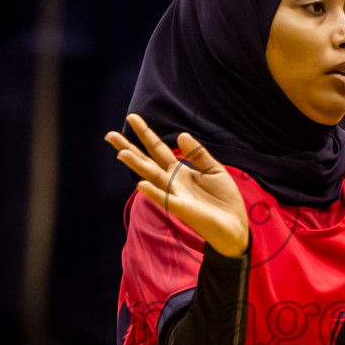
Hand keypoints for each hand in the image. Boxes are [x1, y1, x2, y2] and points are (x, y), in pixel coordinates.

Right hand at [105, 113, 250, 256]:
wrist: (235, 226)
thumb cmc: (223, 200)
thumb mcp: (214, 170)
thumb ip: (198, 154)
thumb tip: (180, 134)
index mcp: (178, 171)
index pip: (157, 149)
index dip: (145, 134)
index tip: (132, 117)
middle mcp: (172, 182)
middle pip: (146, 162)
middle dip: (128, 148)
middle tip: (110, 135)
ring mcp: (175, 196)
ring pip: (152, 178)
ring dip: (137, 167)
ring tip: (121, 154)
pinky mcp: (183, 209)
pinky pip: (166, 200)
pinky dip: (154, 192)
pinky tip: (141, 184)